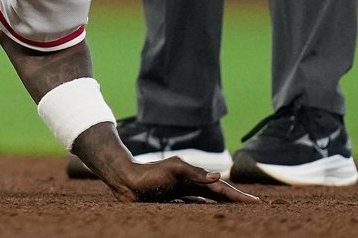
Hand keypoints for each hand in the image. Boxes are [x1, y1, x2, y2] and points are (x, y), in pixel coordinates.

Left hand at [104, 157, 259, 203]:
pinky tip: (211, 212)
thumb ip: (194, 173)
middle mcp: (190, 184)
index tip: (256, 202)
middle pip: (218, 194)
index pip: (221, 188)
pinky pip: (194, 206)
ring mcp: (182, 193)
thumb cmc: (149, 174)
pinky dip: (205, 209)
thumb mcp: (173, 170)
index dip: (238, 196)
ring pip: (208, 200)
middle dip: (235, 199)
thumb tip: (218, 176)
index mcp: (194, 177)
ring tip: (238, 210)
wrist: (126, 179)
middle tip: (254, 207)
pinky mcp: (172, 201)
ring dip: (223, 204)